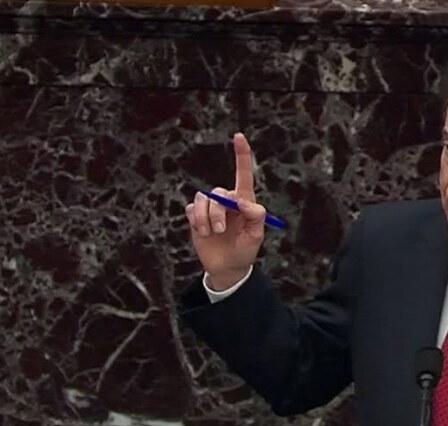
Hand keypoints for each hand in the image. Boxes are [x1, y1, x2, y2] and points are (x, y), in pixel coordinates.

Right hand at [185, 132, 269, 289]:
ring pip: (202, 199)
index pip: (243, 174)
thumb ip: (255, 216)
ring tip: (211, 233)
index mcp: (244, 201)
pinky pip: (191, 209)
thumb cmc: (245, 250)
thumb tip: (243, 201)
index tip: (239, 136)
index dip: (242, 154)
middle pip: (218, 193)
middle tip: (220, 231)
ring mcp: (211, 208)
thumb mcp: (256, 235)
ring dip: (206, 218)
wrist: (227, 267)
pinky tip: (202, 232)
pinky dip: (196, 221)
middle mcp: (227, 201)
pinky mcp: (197, 216)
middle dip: (217, 212)